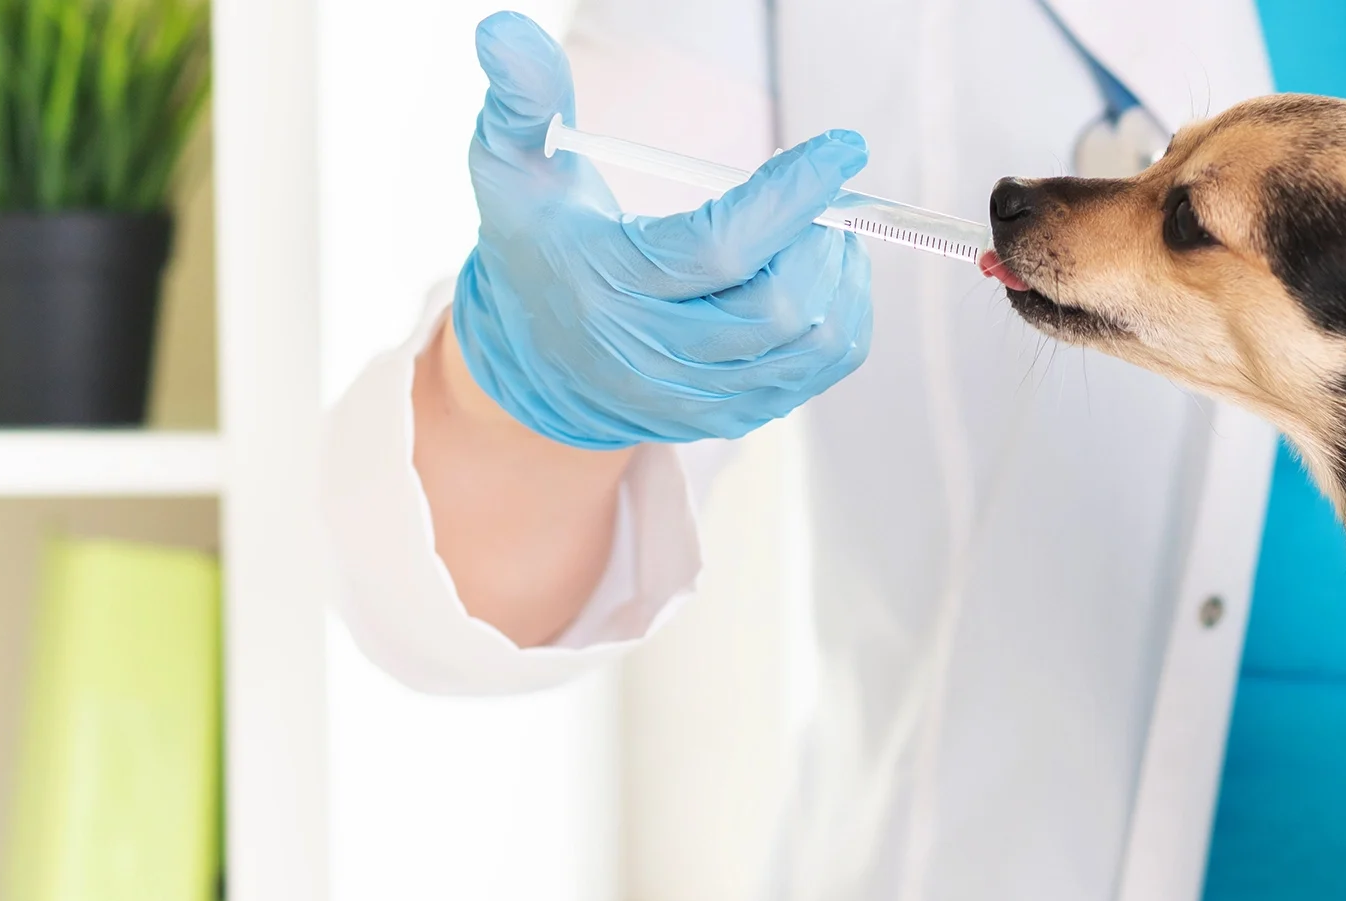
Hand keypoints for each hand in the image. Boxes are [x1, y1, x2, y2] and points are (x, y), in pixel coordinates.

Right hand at [452, 11, 873, 448]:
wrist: (532, 353)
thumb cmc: (536, 239)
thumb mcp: (510, 165)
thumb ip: (521, 98)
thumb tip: (503, 28)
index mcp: (605, 285)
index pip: (720, 248)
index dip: (792, 195)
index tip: (841, 148)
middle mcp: (652, 355)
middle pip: (779, 308)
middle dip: (821, 238)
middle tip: (823, 192)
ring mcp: (695, 398)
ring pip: (811, 345)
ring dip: (840, 277)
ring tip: (825, 229)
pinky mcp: (730, 416)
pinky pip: (818, 373)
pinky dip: (842, 319)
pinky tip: (826, 274)